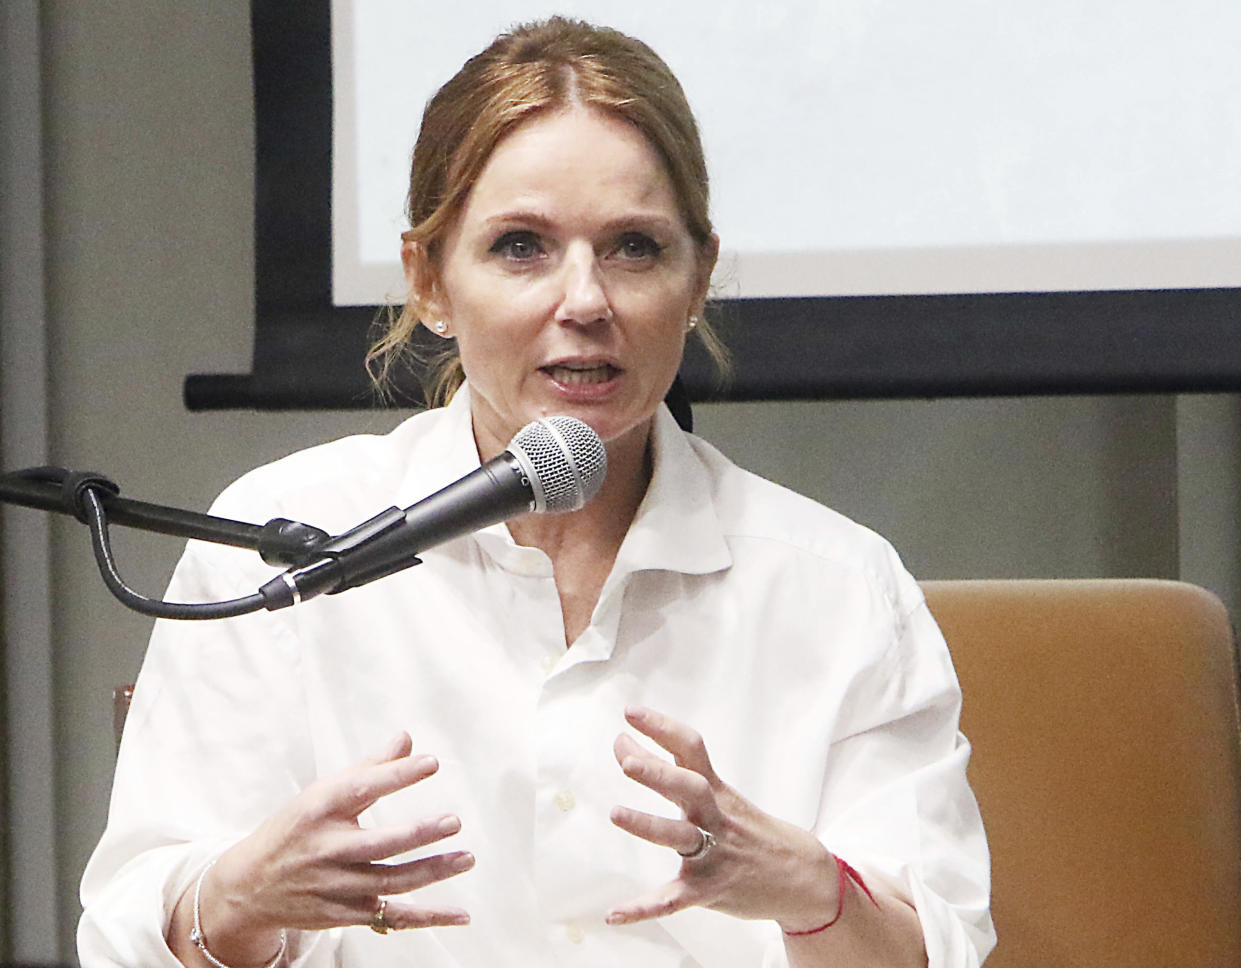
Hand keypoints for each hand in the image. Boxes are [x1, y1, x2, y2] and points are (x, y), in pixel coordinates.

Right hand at [173, 732, 472, 964]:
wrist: (248, 886)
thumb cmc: (295, 829)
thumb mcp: (321, 793)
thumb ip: (369, 768)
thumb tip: (407, 739)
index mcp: (320, 809)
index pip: (362, 787)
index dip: (397, 774)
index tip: (431, 762)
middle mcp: (326, 849)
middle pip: (379, 843)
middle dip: (418, 833)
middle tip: (453, 821)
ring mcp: (335, 885)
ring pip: (391, 882)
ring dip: (431, 872)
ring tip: (465, 858)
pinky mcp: (344, 914)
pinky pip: (392, 916)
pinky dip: (428, 917)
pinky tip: (460, 914)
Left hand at [606, 706, 837, 932]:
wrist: (802, 879)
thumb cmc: (752, 830)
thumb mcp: (722, 796)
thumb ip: (674, 773)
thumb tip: (626, 746)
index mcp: (718, 792)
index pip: (691, 750)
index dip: (662, 728)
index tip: (631, 712)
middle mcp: (715, 818)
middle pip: (688, 788)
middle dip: (658, 773)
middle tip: (627, 760)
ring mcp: (713, 855)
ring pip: (679, 837)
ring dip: (648, 825)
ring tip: (616, 813)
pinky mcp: (708, 890)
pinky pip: (673, 900)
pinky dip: (643, 908)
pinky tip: (614, 914)